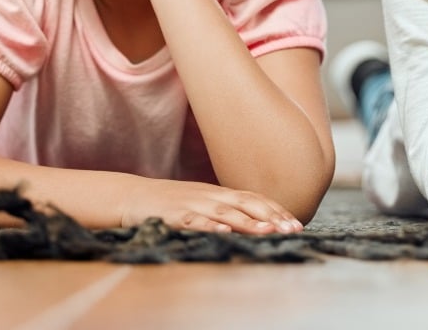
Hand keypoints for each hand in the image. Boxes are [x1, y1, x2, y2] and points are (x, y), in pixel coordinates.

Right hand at [125, 177, 304, 234]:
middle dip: (271, 216)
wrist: (131, 195)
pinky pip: (193, 221)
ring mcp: (192, 204)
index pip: (254, 199)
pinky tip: (223, 233)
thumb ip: (226, 209)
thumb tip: (256, 221)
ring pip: (224, 213)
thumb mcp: (202, 202)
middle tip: (292, 229)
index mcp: (218, 193)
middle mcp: (209, 196)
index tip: (296, 223)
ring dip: (248, 222)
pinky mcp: (173, 215)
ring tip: (268, 230)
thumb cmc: (171, 202)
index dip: (276, 210)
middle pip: (246, 203)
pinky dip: (209, 226)